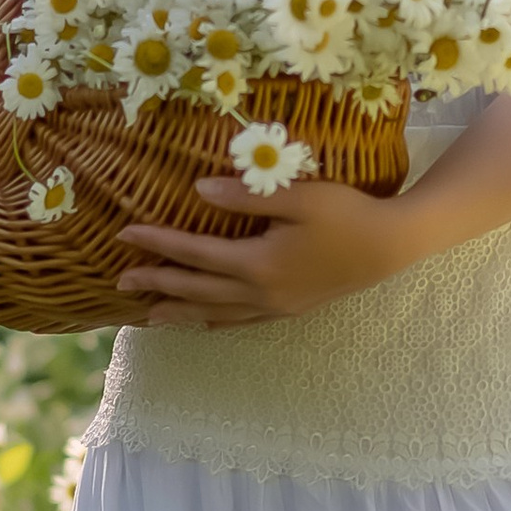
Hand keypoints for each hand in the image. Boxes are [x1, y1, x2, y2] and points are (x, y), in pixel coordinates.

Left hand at [117, 177, 421, 326]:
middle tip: (119, 283)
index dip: (157, 244)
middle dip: (157, 284)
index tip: (124, 235)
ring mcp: (276, 306)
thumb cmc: (348, 213)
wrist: (390, 246)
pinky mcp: (291, 309)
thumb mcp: (300, 196)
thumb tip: (198, 189)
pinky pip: (241, 321)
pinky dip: (215, 320)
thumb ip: (248, 194)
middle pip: (196, 291)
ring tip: (149, 317)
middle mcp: (260, 293)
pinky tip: (205, 321)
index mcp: (257, 264)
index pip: (194, 253)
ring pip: (215, 313)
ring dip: (179, 313)